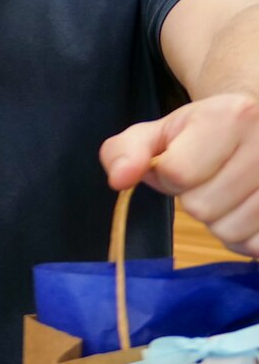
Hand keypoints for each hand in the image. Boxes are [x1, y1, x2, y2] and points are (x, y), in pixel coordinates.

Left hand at [101, 93, 258, 255]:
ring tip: (231, 196)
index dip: (168, 177)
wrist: (258, 124)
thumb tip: (119, 180)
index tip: (181, 162)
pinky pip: (256, 247)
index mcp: (232, 115)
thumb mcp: (160, 132)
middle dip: (196, 201)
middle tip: (210, 182)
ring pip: (232, 232)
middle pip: (203, 208)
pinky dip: (247, 239)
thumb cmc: (204, 133)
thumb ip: (125, 151)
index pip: (177, 173)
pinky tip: (249, 211)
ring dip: (222, 223)